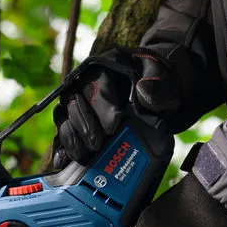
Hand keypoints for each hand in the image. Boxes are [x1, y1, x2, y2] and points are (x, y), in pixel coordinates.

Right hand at [52, 47, 183, 169]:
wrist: (155, 94)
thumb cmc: (157, 84)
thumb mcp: (164, 80)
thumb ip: (158, 85)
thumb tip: (144, 90)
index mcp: (106, 66)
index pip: (97, 84)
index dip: (102, 105)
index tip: (113, 126)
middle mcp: (85, 82)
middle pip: (75, 101)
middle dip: (84, 125)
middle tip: (97, 143)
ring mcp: (78, 102)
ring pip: (64, 117)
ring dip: (72, 137)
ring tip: (85, 153)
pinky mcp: (75, 121)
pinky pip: (62, 132)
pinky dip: (63, 147)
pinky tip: (66, 160)